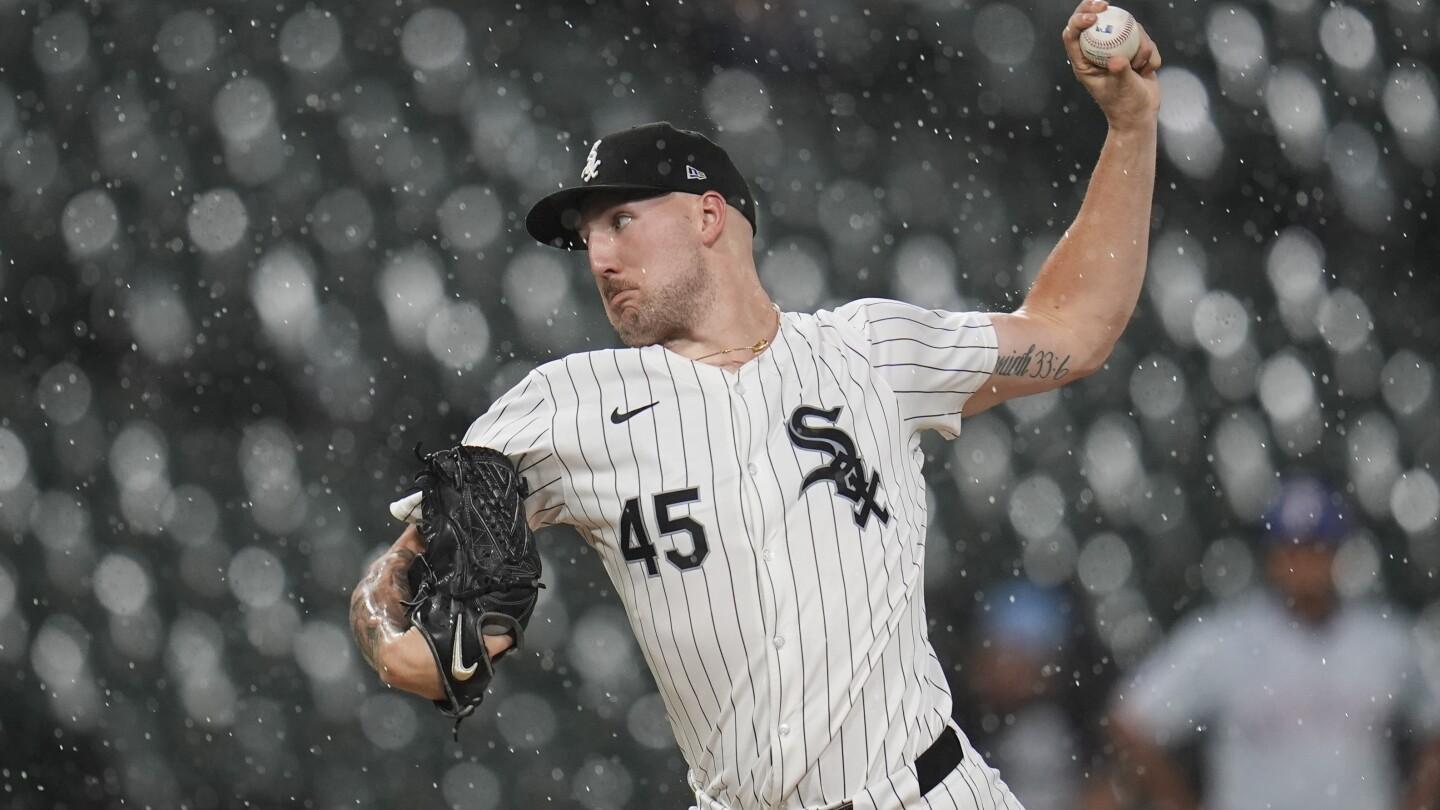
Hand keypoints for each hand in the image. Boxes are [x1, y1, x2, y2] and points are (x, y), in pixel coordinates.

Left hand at [1062, 0, 1161, 130]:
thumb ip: (1120, 72)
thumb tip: (1117, 60)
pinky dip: (1150, 53)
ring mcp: (1117, 50)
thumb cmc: (1125, 106)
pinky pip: (1144, 40)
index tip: (1092, 16)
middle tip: (1105, 4)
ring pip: (1126, 29)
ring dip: (1139, 44)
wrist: (1141, 114)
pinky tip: (1148, 70)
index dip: (1078, 20)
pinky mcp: (1134, 50)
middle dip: (1096, 9)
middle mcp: (1098, 53)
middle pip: (1092, 22)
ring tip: (1139, 67)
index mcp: (1084, 63)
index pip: (1073, 35)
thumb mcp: (1121, 89)